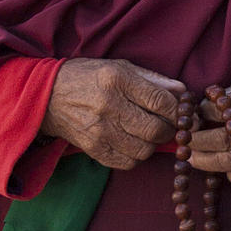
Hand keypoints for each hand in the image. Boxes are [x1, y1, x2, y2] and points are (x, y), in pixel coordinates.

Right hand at [42, 58, 183, 168]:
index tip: (182, 115)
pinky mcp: (94, 148)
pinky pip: (129, 162)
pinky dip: (137, 156)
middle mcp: (108, 105)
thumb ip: (155, 80)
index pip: (161, 102)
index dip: (178, 112)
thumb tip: (183, 92)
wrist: (47, 96)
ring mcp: (100, 130)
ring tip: (147, 134)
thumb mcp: (121, 68)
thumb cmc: (90, 78)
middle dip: (169, 131)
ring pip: (145, 150)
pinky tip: (132, 143)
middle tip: (166, 126)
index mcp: (117, 80)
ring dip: (153, 144)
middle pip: (156, 130)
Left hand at [189, 62, 230, 185]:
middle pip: (208, 138)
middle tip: (184, 140)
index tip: (194, 113)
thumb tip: (222, 95)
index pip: (208, 109)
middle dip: (192, 140)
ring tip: (193, 159)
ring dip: (203, 162)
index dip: (197, 112)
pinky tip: (227, 168)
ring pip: (221, 161)